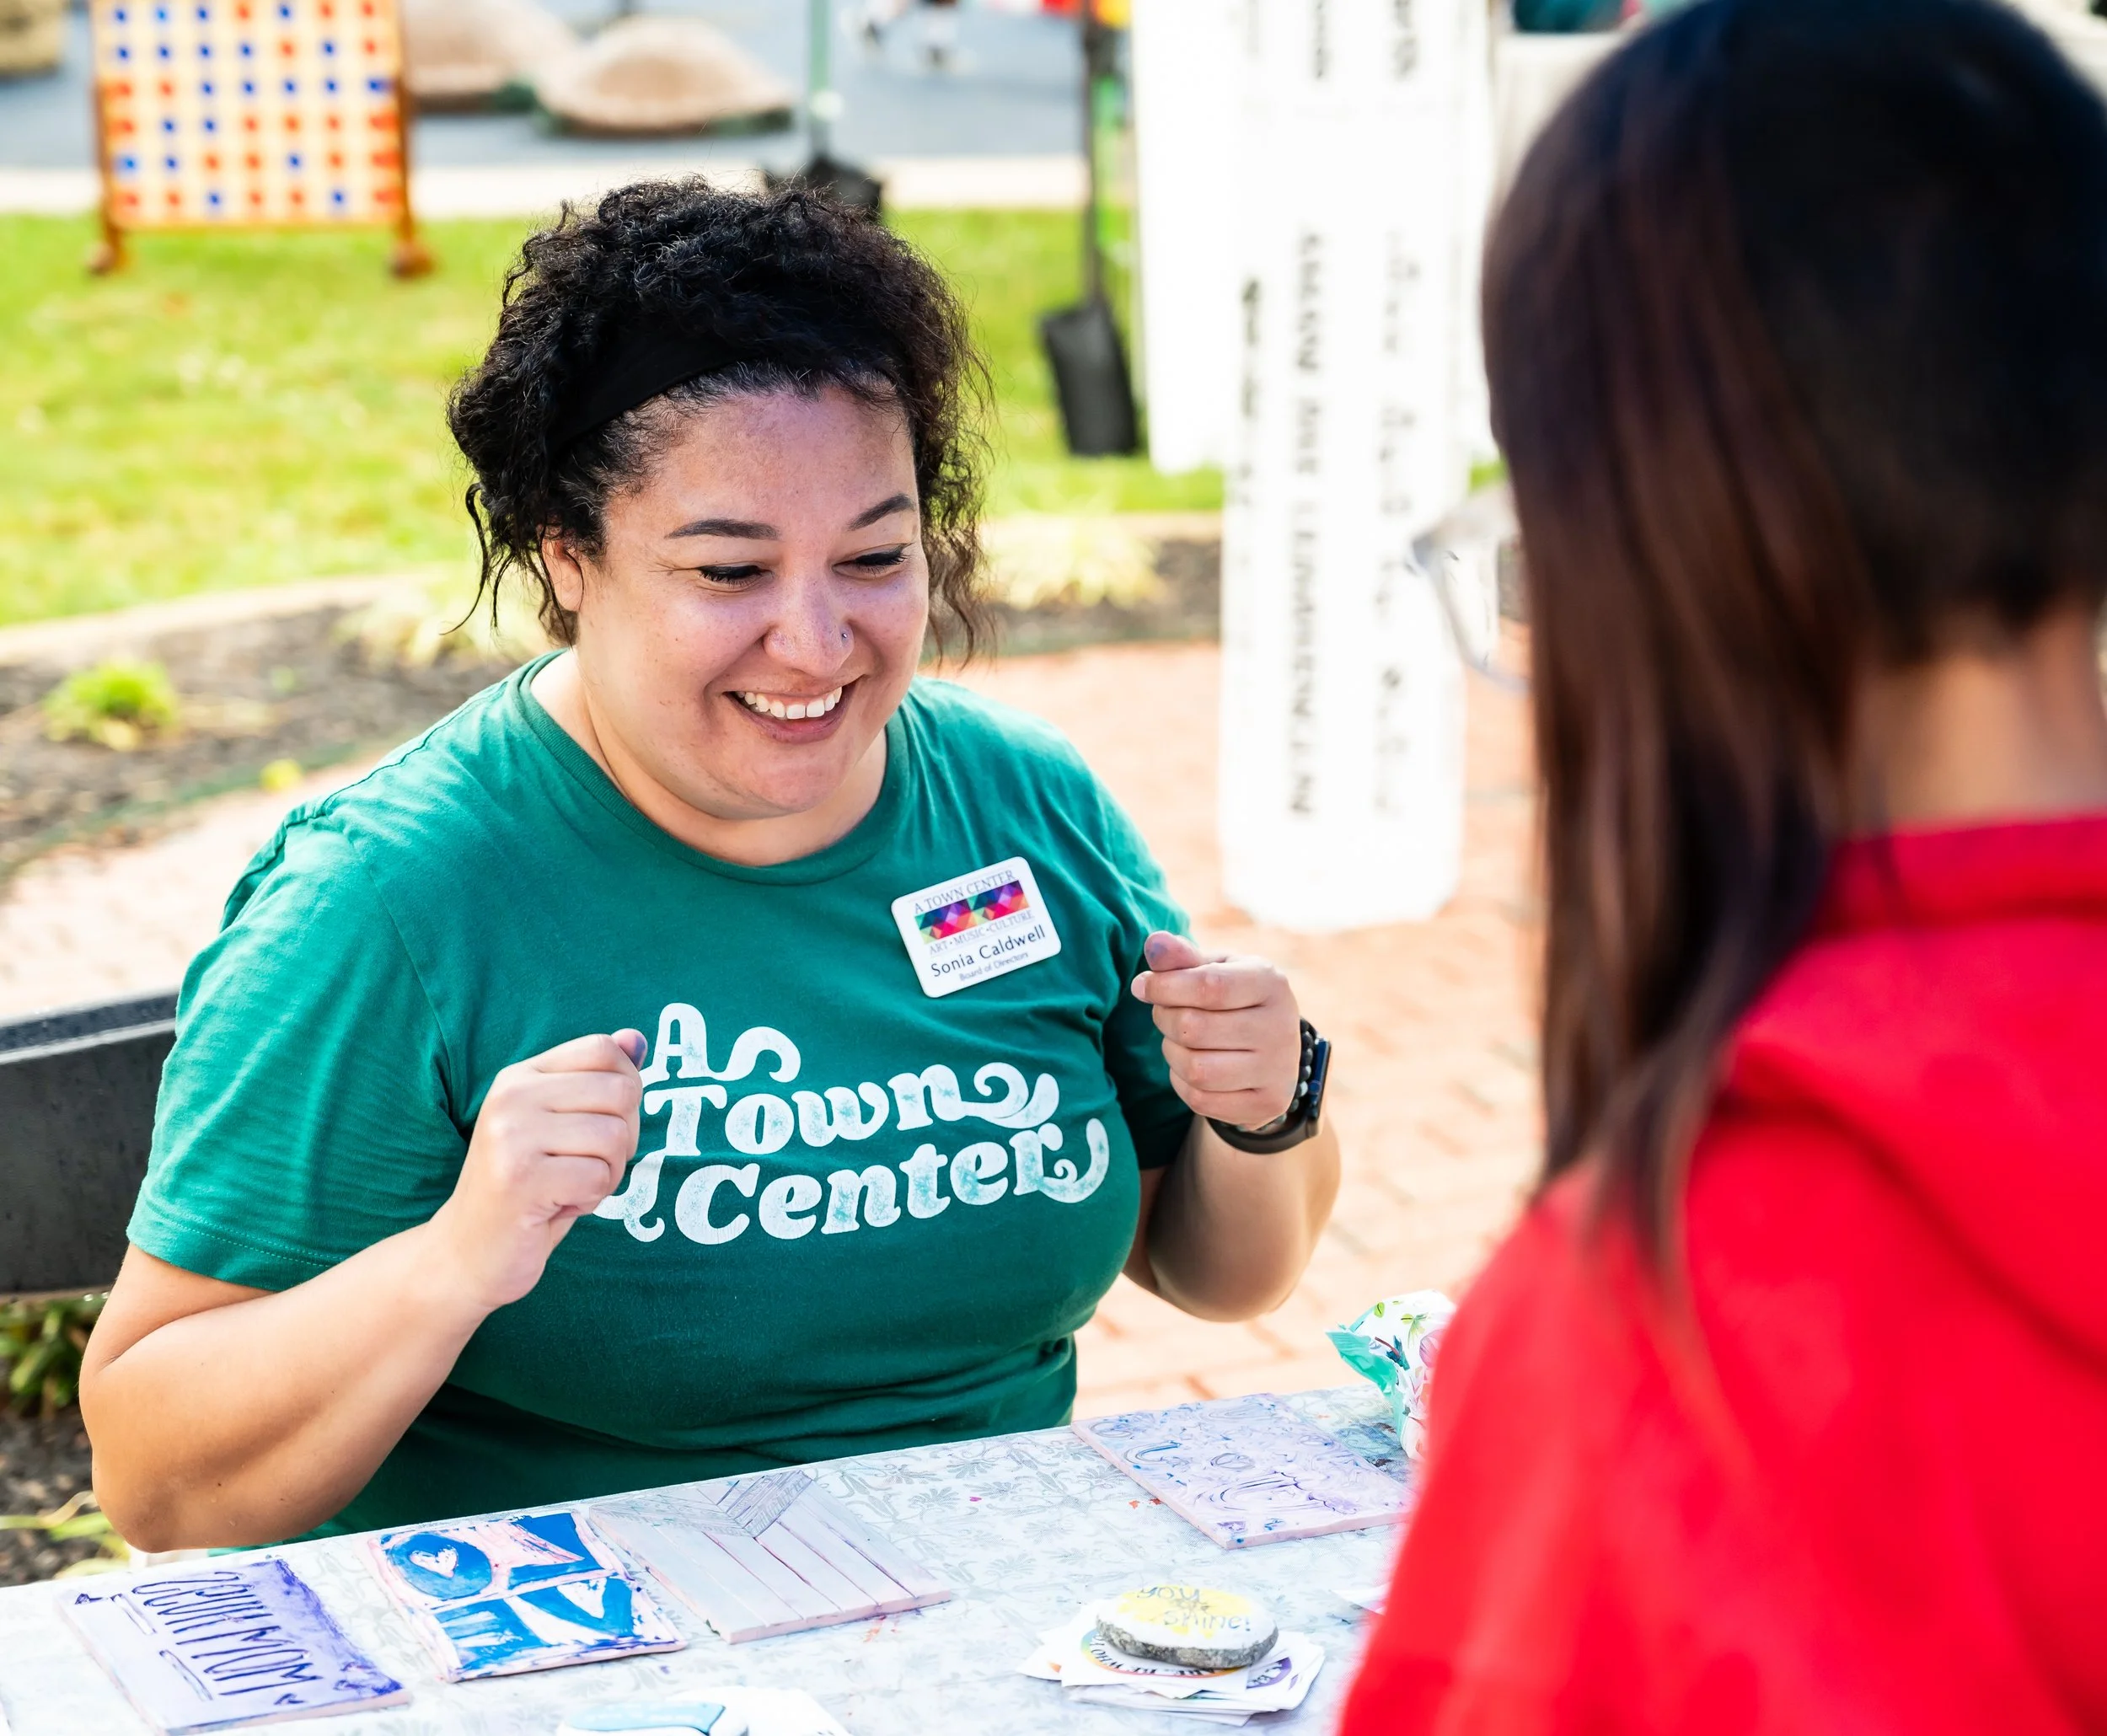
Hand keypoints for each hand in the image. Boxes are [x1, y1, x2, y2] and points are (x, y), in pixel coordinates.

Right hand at [428, 1030, 644, 1312]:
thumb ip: (596, 1081)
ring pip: (616, 1137)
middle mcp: (512, 1097)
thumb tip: (635, 1038)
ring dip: (607, 1174)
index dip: (625, 1089)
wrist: (468, 1253)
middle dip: (622, 1139)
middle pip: (621, 1092)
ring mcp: (511, 1135)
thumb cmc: (527, 1188)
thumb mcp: (561, 1126)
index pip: (603, 1050)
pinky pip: (599, 1177)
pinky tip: (556, 1206)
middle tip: (582, 1166)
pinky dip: (591, 1199)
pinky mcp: (520, 1178)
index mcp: (521, 1077)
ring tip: (567, 1187)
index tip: (597, 1125)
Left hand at [1130, 932, 1302, 1131]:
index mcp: (1270, 983)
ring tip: (1178, 1040)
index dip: (1165, 986)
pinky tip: (1191, 1067)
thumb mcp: (1215, 969)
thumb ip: (1183, 957)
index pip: (1209, 985)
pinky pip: (1201, 1100)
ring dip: (1172, 1053)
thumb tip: (1154, 943)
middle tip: (1165, 1013)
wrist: (1272, 1049)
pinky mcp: (1267, 1104)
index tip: (1142, 986)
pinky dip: (1183, 1083)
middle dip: (1165, 1019)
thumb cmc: (1234, 999)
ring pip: (1197, 1069)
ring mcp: (1277, 1070)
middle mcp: (1281, 1027)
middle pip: (1195, 1028)